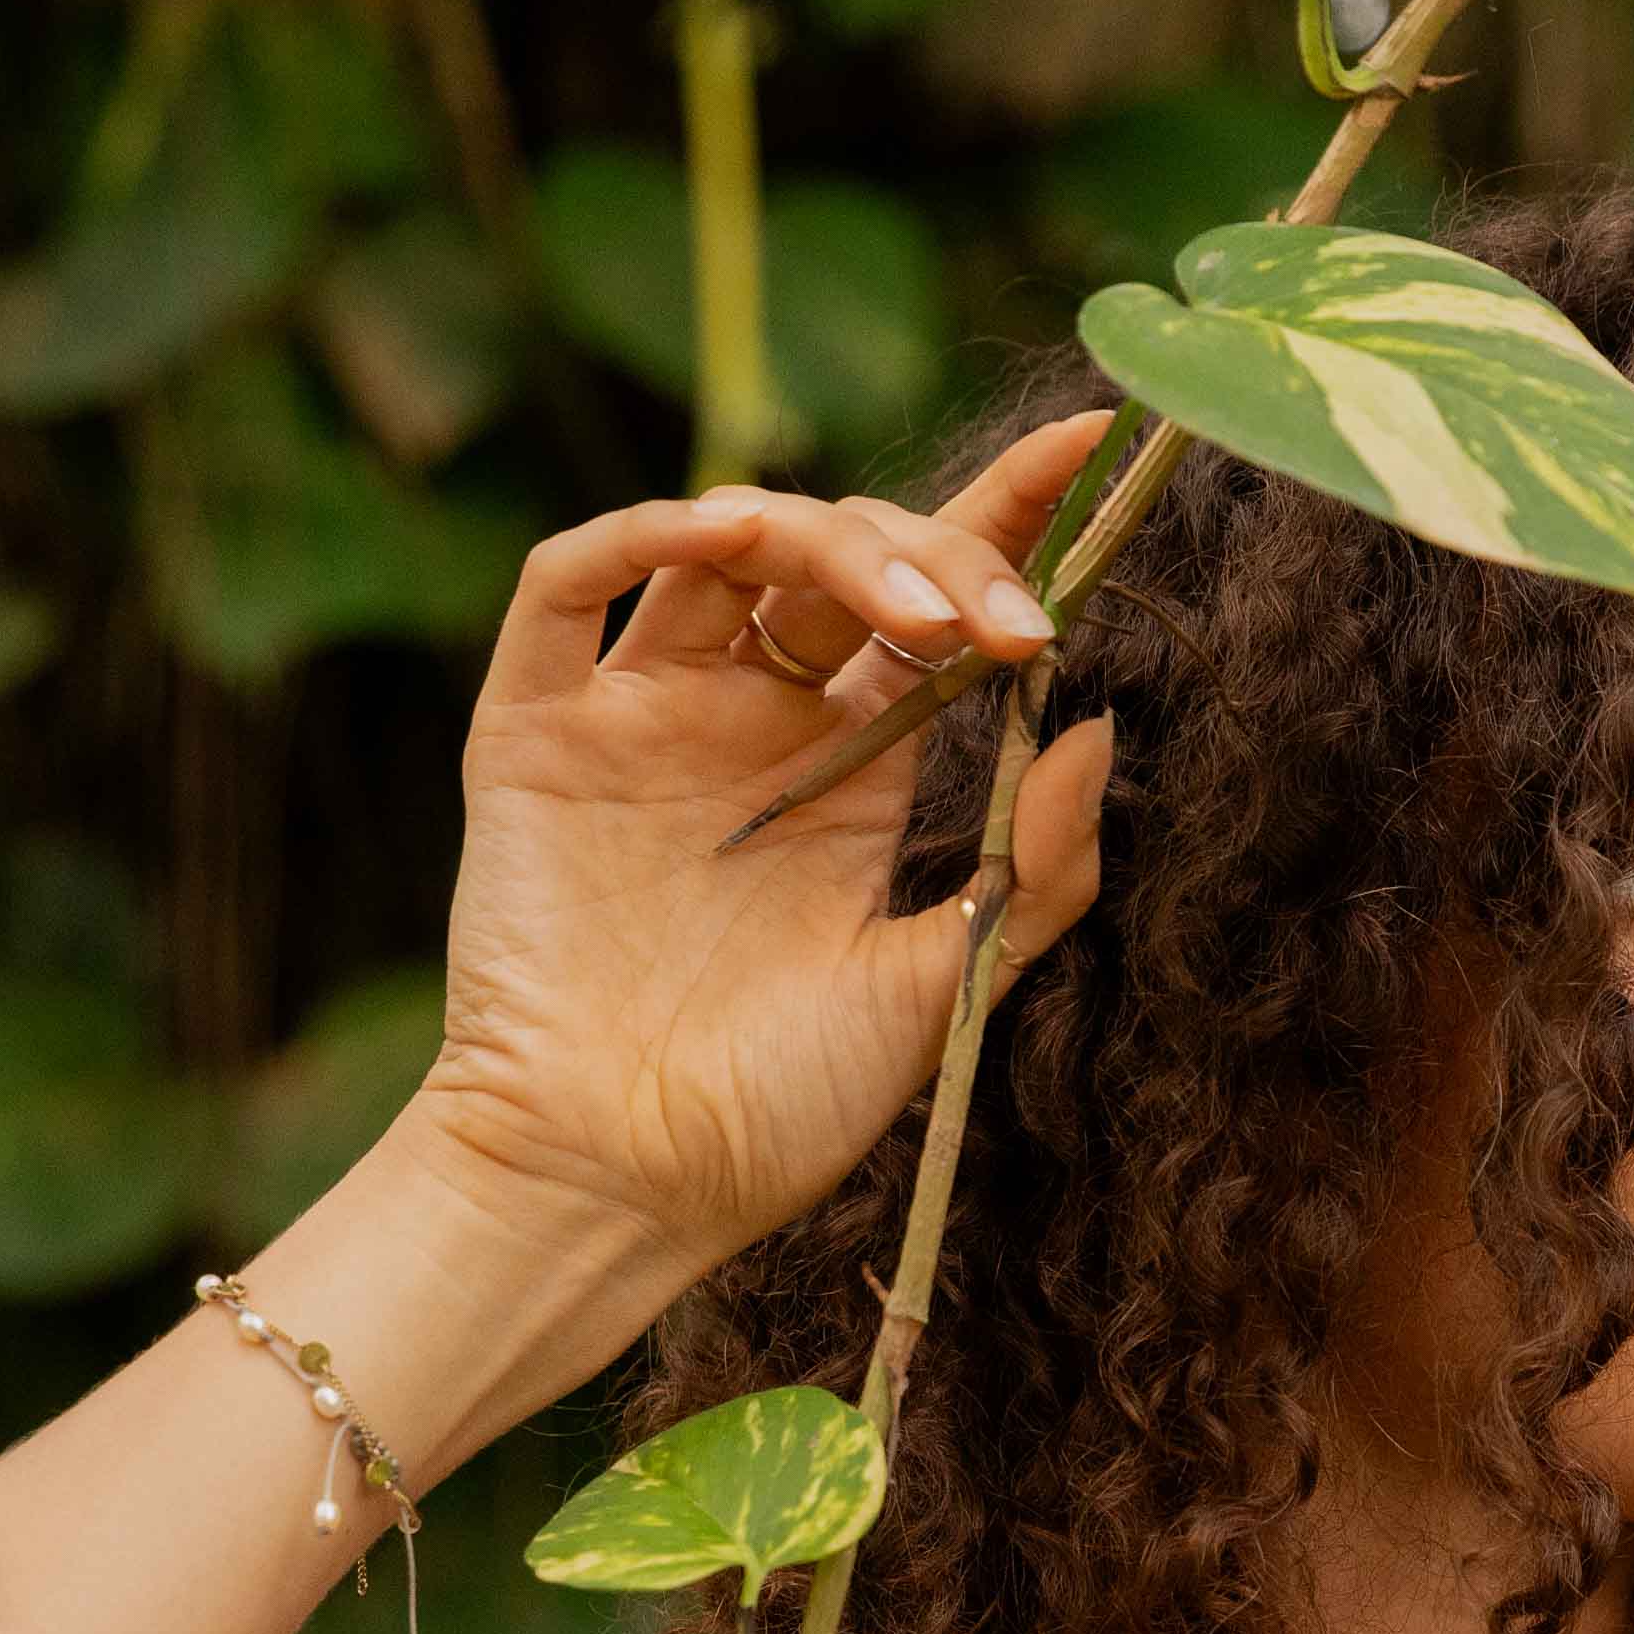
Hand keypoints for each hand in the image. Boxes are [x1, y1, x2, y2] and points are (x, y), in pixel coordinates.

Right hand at [402, 419, 1116, 1314]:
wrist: (618, 1183)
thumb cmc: (775, 1110)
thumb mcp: (942, 989)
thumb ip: (1031, 869)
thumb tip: (1099, 722)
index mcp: (846, 774)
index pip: (932, 608)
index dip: (1005, 516)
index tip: (1092, 451)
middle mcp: (745, 724)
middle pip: (843, 561)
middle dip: (940, 557)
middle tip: (1002, 624)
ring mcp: (638, 718)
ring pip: (723, 546)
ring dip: (822, 537)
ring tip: (904, 602)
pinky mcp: (534, 731)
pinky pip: (567, 587)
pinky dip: (642, 532)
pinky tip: (725, 534)